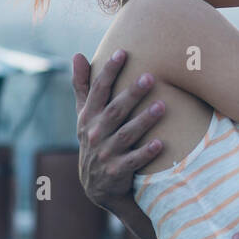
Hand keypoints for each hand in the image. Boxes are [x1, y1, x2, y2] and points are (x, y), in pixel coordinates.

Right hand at [72, 50, 165, 209]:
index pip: (98, 90)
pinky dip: (146, 152)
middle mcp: (94, 133)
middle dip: (132, 94)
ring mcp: (105, 153)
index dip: (109, 71)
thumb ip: (82, 86)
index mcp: (88, 117)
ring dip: (144, 121)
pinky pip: (134, 161)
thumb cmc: (95, 139)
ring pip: (126, 134)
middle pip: (115, 110)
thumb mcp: (85, 115)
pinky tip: (161, 143)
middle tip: (150, 77)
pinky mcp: (117, 171)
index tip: (122, 52)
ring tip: (162, 106)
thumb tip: (77, 55)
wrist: (97, 185)